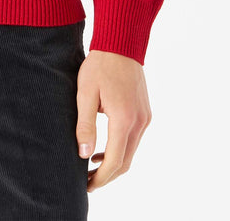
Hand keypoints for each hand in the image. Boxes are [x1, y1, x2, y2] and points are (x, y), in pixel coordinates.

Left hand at [75, 49, 151, 191]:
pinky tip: (103, 148)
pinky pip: (134, 138)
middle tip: (87, 182)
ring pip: (131, 151)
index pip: (115, 161)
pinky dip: (120, 148)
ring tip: (91, 167)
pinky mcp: (145, 112)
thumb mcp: (85, 93)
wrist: (120, 44)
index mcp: (124, 119)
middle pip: (126, 162)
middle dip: (107, 176)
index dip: (101, 178)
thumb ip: (85, 125)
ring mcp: (145, 117)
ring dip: (114, 163)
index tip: (86, 185)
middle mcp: (139, 122)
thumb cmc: (100, 66)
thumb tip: (84, 154)